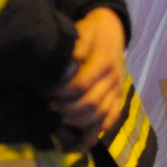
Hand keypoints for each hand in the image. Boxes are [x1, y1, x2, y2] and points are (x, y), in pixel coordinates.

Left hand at [49, 7, 126, 148]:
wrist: (111, 31)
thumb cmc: (91, 32)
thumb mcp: (82, 31)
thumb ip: (75, 48)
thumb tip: (66, 67)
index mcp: (103, 61)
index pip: (81, 85)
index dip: (61, 93)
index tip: (47, 93)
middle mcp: (113, 78)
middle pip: (91, 103)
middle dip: (67, 108)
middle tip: (49, 105)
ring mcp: (118, 90)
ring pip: (101, 115)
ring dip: (78, 121)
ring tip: (60, 117)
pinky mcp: (119, 98)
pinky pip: (112, 119)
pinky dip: (97, 130)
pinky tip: (82, 135)